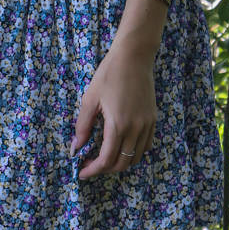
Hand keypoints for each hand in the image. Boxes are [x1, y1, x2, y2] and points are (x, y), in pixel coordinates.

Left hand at [69, 41, 157, 179]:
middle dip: (104, 170)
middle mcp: (136, 129)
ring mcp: (147, 125)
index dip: (93, 170)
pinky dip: (134, 153)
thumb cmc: (108, 75)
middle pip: (122, 163)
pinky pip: (146, 146)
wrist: (134, 57)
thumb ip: (83, 127)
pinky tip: (122, 147)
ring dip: (119, 163)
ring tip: (104, 158)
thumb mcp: (89, 100)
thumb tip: (75, 148)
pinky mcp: (153, 119)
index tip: (82, 173)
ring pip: (136, 158)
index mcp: (118, 125)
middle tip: (90, 165)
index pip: (106, 160)